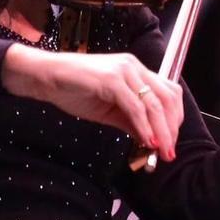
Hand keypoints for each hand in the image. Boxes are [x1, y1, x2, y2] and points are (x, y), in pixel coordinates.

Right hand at [1, 46, 184, 159]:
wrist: (45, 77)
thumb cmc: (74, 91)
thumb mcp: (110, 111)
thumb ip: (132, 122)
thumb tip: (151, 141)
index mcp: (137, 72)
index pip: (169, 94)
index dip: (174, 119)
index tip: (171, 142)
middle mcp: (134, 68)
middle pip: (167, 99)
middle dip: (171, 128)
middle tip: (169, 151)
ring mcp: (124, 71)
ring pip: (154, 104)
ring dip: (161, 131)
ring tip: (162, 150)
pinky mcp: (111, 80)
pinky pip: (135, 106)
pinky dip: (144, 126)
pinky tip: (146, 141)